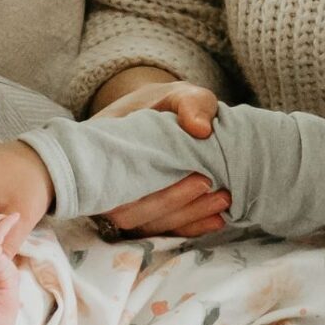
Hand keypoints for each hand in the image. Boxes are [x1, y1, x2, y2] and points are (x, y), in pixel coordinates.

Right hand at [92, 81, 230, 238]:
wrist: (160, 114)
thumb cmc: (166, 104)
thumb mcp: (179, 94)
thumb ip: (191, 103)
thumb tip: (200, 128)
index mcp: (102, 151)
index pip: (115, 183)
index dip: (154, 191)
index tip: (200, 178)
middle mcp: (105, 182)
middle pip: (129, 212)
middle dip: (174, 205)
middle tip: (211, 186)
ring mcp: (121, 202)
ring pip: (145, 224)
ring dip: (186, 218)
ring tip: (222, 201)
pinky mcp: (141, 215)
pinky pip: (159, 230)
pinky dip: (188, 228)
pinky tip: (216, 220)